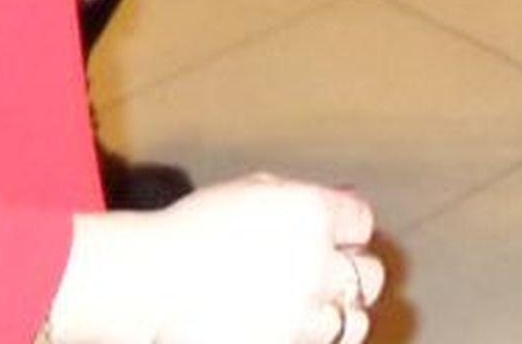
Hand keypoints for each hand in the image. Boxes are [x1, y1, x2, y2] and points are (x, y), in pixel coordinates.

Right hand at [128, 178, 385, 343]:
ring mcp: (304, 312)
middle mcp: (318, 264)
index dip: (349, 230)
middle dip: (354, 276)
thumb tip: (331, 204)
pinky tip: (289, 326)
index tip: (337, 236)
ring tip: (310, 309)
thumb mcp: (248, 192)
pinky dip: (309, 337)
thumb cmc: (190, 232)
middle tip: (329, 276)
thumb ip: (294, 198)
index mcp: (312, 214)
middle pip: (370, 276)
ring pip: (353, 322)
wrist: (150, 283)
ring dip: (336, 314)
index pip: (361, 222)